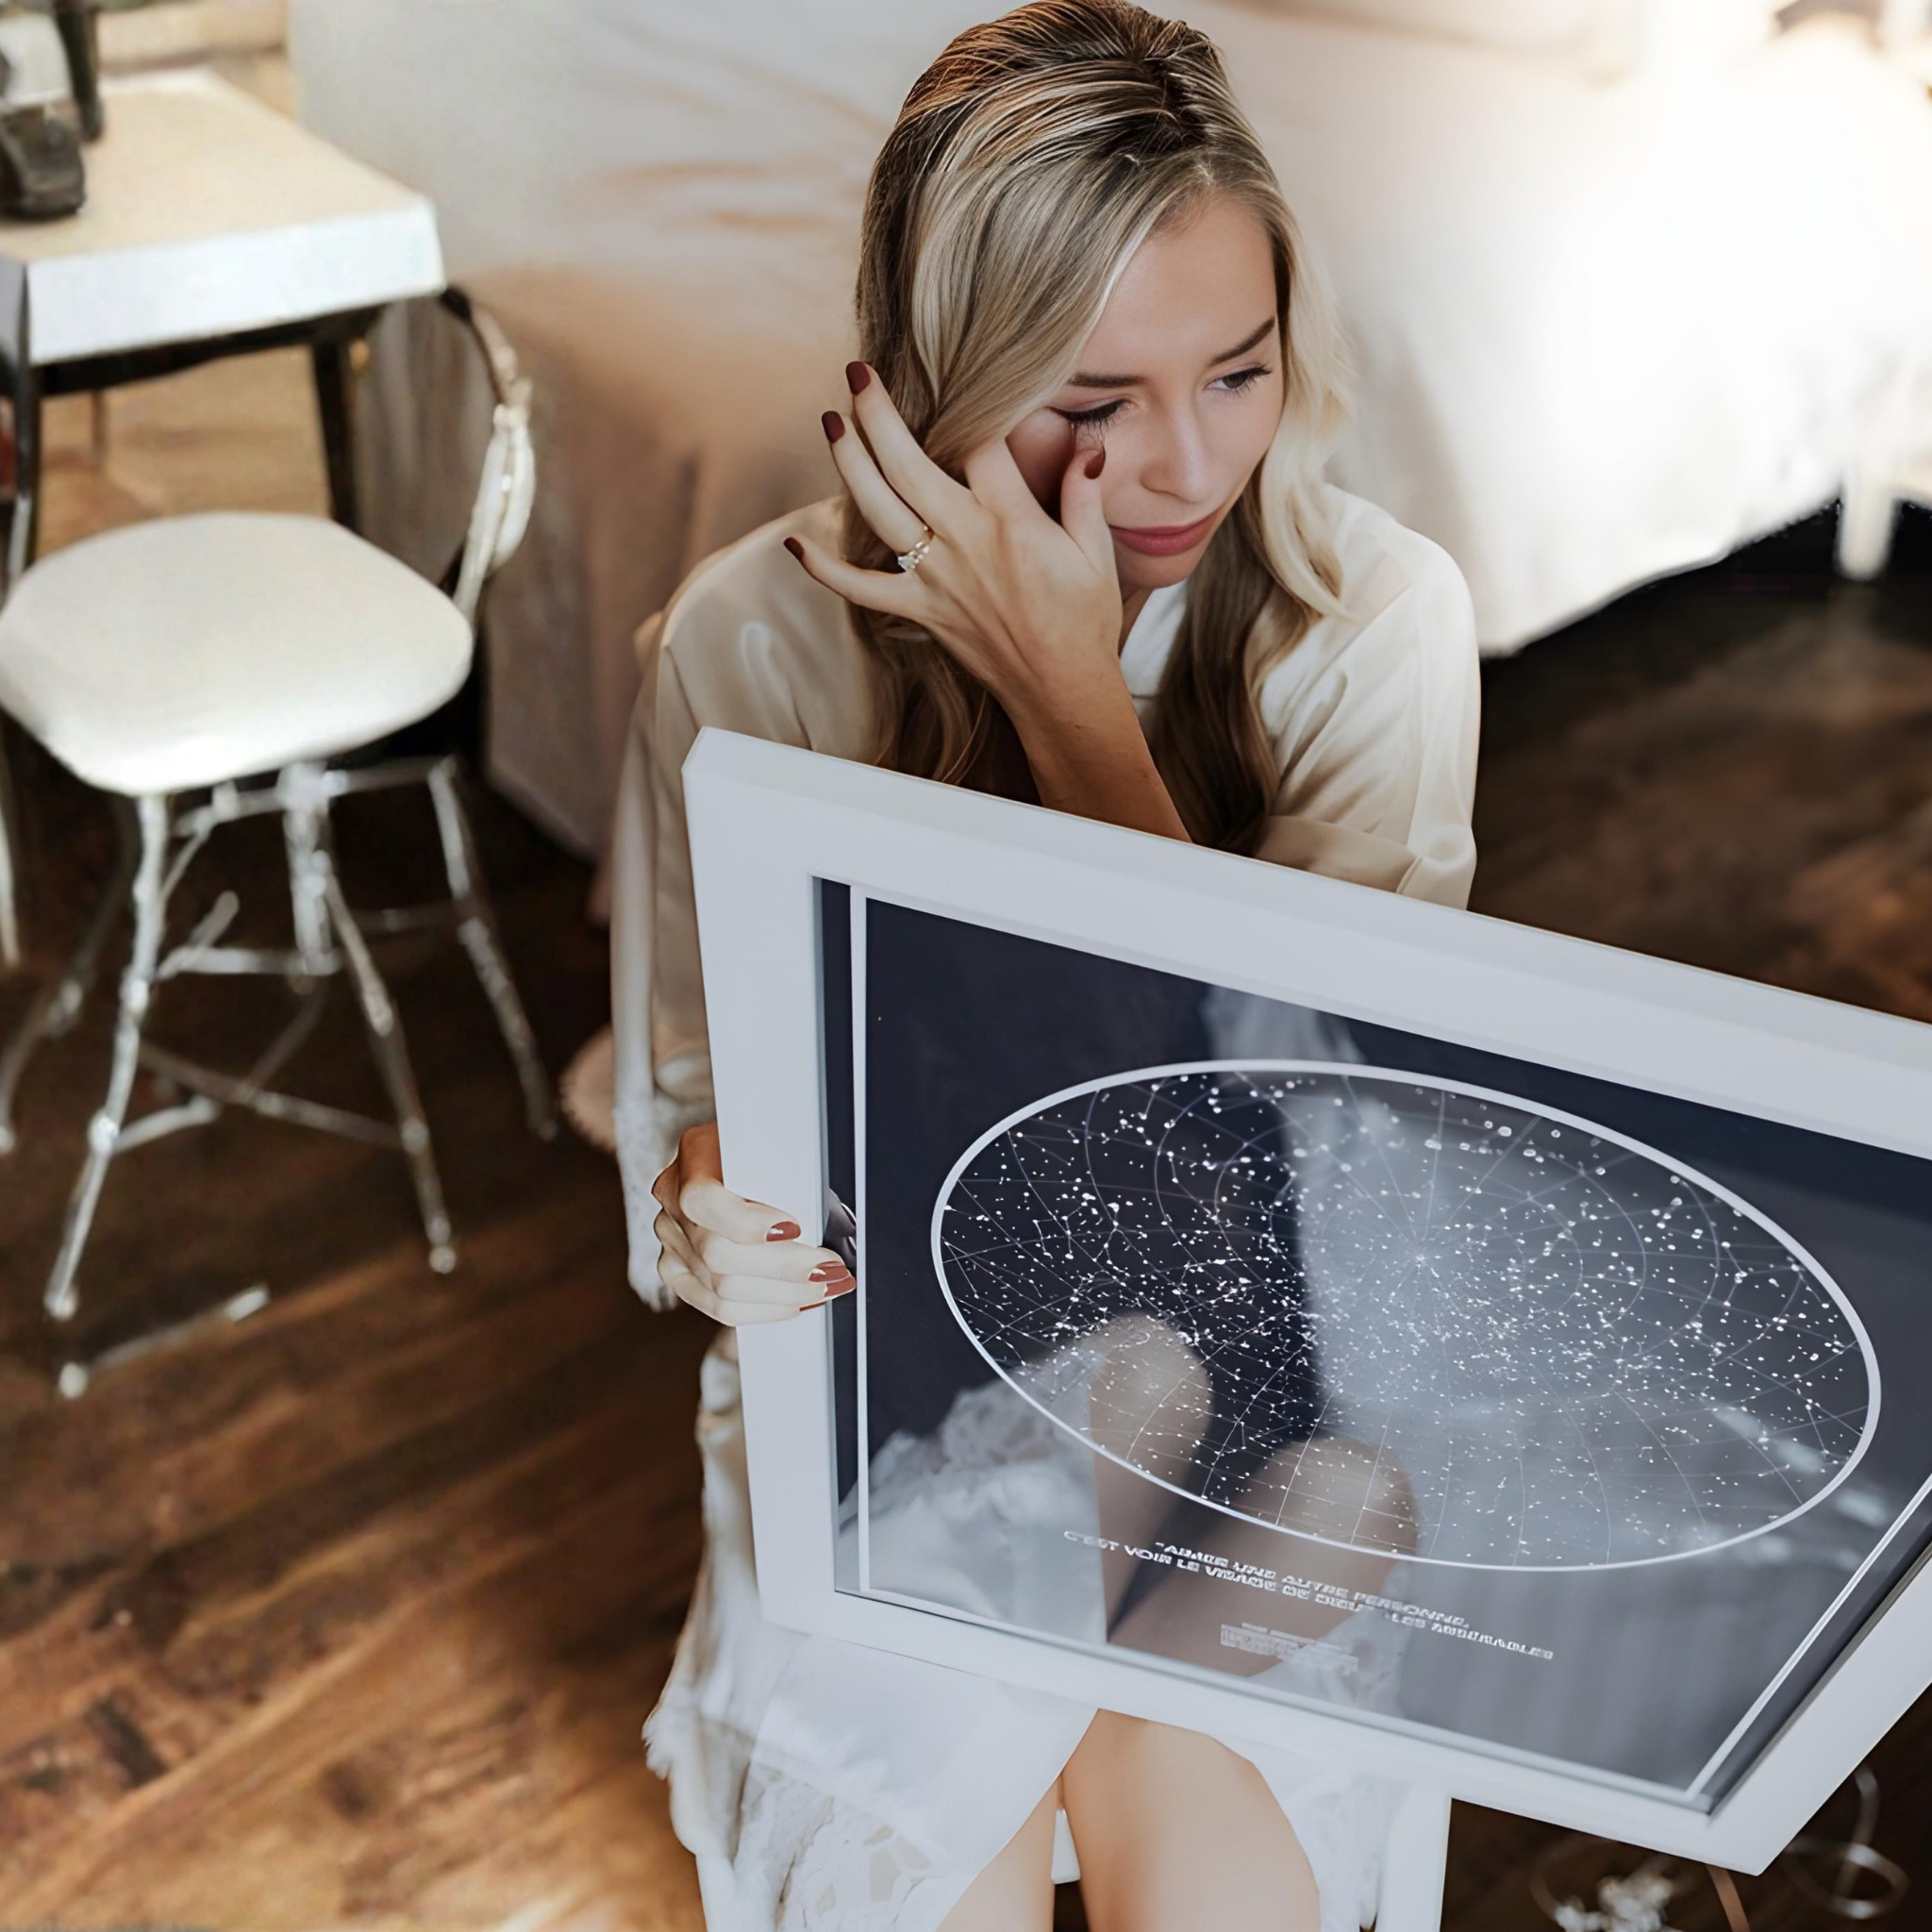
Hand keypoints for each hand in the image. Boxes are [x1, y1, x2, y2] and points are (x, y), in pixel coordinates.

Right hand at [651, 1121, 852, 1324]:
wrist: (734, 1156)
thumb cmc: (764, 1151)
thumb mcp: (781, 1149)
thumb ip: (796, 1183)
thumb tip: (841, 1231)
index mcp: (697, 1154)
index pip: (705, 1200)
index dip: (748, 1224)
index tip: (796, 1230)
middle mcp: (674, 1196)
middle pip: (718, 1254)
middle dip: (785, 1269)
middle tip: (830, 1270)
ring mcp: (671, 1236)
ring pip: (721, 1289)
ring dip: (783, 1294)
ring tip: (823, 1288)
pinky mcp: (675, 1269)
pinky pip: (717, 1305)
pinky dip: (763, 1309)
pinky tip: (794, 1302)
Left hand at [789, 363, 1124, 735]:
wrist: (1061, 690)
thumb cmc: (1083, 622)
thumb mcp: (1096, 553)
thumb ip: (1083, 494)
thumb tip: (1087, 446)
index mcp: (1010, 521)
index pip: (979, 444)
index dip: (970, 407)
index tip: (960, 379)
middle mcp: (964, 543)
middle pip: (908, 464)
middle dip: (879, 413)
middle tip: (860, 374)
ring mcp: (935, 578)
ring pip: (878, 510)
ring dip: (849, 463)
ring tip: (833, 421)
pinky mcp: (919, 610)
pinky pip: (860, 590)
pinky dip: (824, 569)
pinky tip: (795, 542)